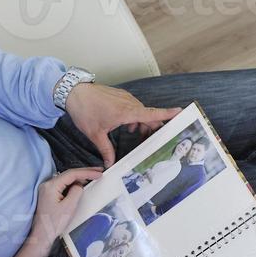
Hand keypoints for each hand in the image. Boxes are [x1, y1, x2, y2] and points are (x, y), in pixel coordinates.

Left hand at [32, 167, 100, 243]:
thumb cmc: (54, 223)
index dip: (87, 172)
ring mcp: (47, 189)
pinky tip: (81, 185)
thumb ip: (76, 192)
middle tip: (98, 171)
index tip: (99, 173)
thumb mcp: (69, 206)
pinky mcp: (49, 195)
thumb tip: (79, 185)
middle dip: (84, 173)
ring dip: (79, 178)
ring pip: (66, 179)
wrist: (42, 235)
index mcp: (51, 186)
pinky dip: (73, 184)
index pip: (72, 174)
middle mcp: (47, 185)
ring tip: (92, 177)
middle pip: (68, 174)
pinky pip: (63, 185)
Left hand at [65, 82, 179, 166]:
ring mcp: (125, 98)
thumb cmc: (84, 111)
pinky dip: (134, 116)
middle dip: (154, 127)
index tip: (181, 112)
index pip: (152, 113)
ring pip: (141, 111)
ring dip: (142, 122)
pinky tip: (127, 125)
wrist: (73, 92)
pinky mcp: (120, 96)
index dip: (167, 114)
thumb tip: (110, 164)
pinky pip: (133, 106)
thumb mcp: (96, 134)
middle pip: (149, 115)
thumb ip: (106, 150)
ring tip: (137, 134)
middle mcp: (129, 103)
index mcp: (126, 112)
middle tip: (156, 139)